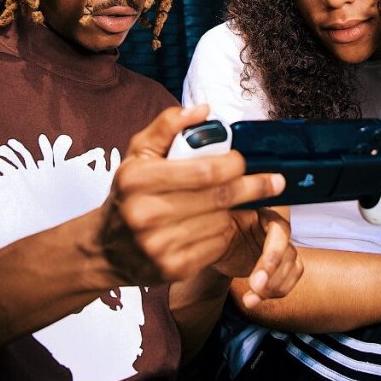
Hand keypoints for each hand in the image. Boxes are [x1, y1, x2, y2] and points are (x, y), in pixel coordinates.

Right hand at [96, 104, 288, 285]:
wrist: (105, 249)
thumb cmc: (128, 194)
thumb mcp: (138, 154)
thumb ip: (168, 126)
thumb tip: (205, 111)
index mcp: (138, 180)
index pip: (203, 170)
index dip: (233, 164)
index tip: (243, 160)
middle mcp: (146, 214)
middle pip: (218, 197)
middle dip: (253, 187)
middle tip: (274, 182)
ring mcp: (158, 245)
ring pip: (221, 222)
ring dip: (235, 210)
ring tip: (236, 202)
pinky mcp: (172, 269)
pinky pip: (216, 246)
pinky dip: (224, 232)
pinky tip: (218, 223)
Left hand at [215, 207, 301, 309]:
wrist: (217, 248)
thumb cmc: (215, 233)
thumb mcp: (214, 231)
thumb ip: (221, 231)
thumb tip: (215, 233)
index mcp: (263, 214)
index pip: (279, 231)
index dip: (273, 255)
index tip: (259, 278)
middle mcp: (277, 228)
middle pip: (288, 252)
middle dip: (272, 276)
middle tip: (254, 289)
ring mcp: (283, 247)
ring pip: (293, 268)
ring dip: (274, 288)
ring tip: (249, 300)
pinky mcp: (284, 264)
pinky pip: (291, 280)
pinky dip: (275, 292)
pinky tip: (254, 299)